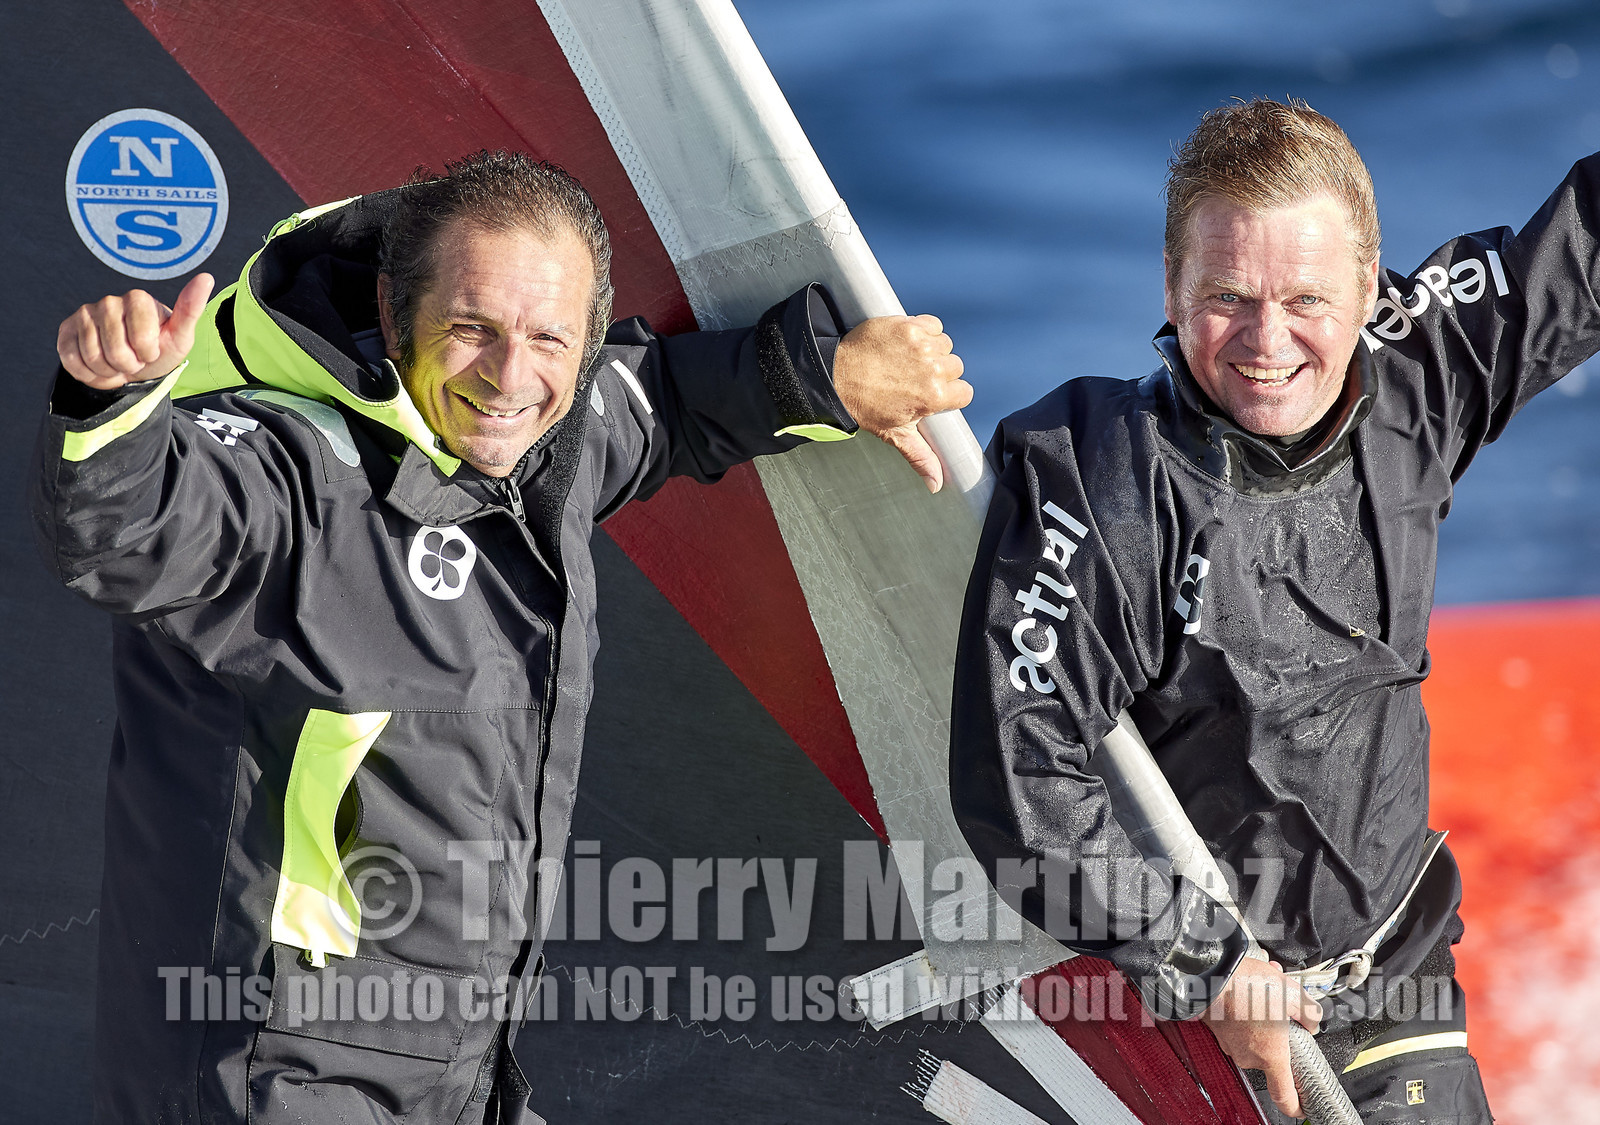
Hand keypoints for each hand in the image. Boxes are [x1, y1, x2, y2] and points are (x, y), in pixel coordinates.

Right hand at [57, 273, 214, 390]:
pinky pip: (72, 361)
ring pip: (93, 357)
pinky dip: (90, 374)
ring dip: (110, 371)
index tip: (152, 350)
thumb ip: (191, 309)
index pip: (142, 338)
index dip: (148, 353)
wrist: (133, 366)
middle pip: (116, 350)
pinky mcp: (66, 330)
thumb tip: (207, 277)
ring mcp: (84, 314)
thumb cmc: (160, 349)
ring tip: (119, 363)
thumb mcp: (180, 336)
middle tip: (134, 360)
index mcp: (138, 299)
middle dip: (129, 365)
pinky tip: (101, 367)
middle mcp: (109, 301)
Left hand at [832, 314, 970, 492]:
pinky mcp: (908, 325)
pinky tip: (909, 344)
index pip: (964, 393)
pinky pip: (932, 325)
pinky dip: (925, 330)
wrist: (835, 377)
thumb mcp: (896, 435)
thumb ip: (921, 457)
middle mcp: (931, 369)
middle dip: (940, 373)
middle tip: (916, 379)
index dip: (949, 395)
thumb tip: (936, 485)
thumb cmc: (865, 407)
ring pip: (945, 345)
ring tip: (910, 361)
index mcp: (933, 397)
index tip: (932, 395)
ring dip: (933, 351)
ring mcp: (920, 345)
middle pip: (955, 367)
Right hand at [1201, 957, 1322, 1118]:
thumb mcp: (1292, 993)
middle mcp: (1248, 1056)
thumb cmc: (1246, 985)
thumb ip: (1309, 1013)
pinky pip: (1238, 1030)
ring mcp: (1230, 1045)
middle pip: (1271, 1057)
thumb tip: (1310, 1021)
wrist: (1211, 972)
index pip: (1285, 1098)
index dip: (1296, 1106)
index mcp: (1270, 1055)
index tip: (1302, 1106)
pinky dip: (1246, 1015)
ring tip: (1263, 994)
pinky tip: (1249, 992)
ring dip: (1262, 1021)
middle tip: (1282, 1013)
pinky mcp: (1218, 1032)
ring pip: (1254, 1039)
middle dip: (1279, 1036)